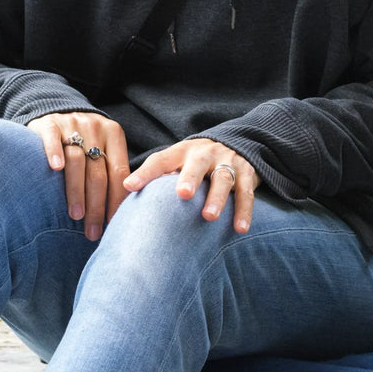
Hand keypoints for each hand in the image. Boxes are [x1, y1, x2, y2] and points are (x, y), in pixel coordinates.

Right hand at [27, 112, 129, 240]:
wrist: (55, 106)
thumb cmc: (83, 138)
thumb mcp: (101, 146)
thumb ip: (109, 170)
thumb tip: (119, 213)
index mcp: (114, 134)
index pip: (119, 172)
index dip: (117, 199)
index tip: (114, 224)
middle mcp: (95, 128)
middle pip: (98, 171)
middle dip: (97, 205)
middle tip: (93, 230)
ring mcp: (71, 123)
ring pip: (77, 161)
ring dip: (77, 191)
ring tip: (76, 215)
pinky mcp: (48, 123)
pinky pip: (53, 139)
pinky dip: (54, 153)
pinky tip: (55, 169)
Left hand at [124, 138, 257, 232]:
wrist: (239, 142)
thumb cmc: (197, 162)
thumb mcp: (178, 162)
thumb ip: (158, 175)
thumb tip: (124, 194)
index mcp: (182, 151)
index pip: (161, 160)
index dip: (145, 173)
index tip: (130, 186)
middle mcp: (205, 154)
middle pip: (196, 164)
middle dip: (190, 178)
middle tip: (182, 194)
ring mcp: (228, 162)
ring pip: (223, 178)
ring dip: (217, 197)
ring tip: (209, 217)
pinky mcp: (248, 173)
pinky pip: (246, 193)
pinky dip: (244, 211)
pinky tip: (240, 229)